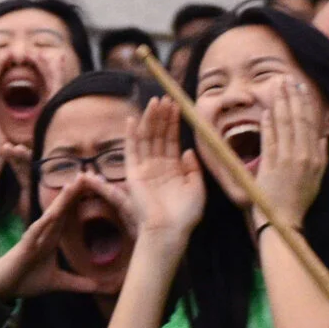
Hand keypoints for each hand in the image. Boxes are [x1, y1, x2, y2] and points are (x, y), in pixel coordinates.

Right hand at [0, 178, 108, 298]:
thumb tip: (99, 287)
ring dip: (61, 201)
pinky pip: (34, 232)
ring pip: (50, 215)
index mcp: (52, 237)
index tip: (98, 185)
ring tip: (73, 184)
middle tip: (90, 173)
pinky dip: (43, 223)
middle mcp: (44, 232)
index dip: (81, 199)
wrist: (3, 289)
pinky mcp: (24, 246)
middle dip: (75, 192)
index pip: (69, 214)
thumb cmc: (26, 280)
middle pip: (62, 208)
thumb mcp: (58, 283)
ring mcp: (34, 237)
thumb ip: (78, 283)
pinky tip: (52, 214)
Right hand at [125, 97, 206, 243]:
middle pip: (158, 136)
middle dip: (161, 116)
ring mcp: (144, 170)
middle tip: (165, 97)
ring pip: (146, 139)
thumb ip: (193, 168)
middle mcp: (156, 167)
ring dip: (150, 120)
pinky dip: (131, 135)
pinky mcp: (133, 175)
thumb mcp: (197, 187)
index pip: (171, 140)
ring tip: (155, 102)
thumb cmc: (186, 214)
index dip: (173, 123)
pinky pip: (131, 151)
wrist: (170, 229)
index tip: (177, 105)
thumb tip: (187, 151)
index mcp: (172, 169)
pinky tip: (132, 119)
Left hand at [252, 79, 328, 227]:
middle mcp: (304, 154)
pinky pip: (269, 140)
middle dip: (292, 97)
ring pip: (285, 125)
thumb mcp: (317, 176)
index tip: (302, 88)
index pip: (311, 123)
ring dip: (280, 104)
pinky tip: (265, 111)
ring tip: (276, 87)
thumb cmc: (298, 199)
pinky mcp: (272, 165)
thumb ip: (320, 154)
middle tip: (288, 79)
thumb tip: (321, 135)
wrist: (284, 219)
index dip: (306, 103)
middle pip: (299, 119)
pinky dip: (267, 124)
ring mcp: (287, 159)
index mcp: (316, 156)